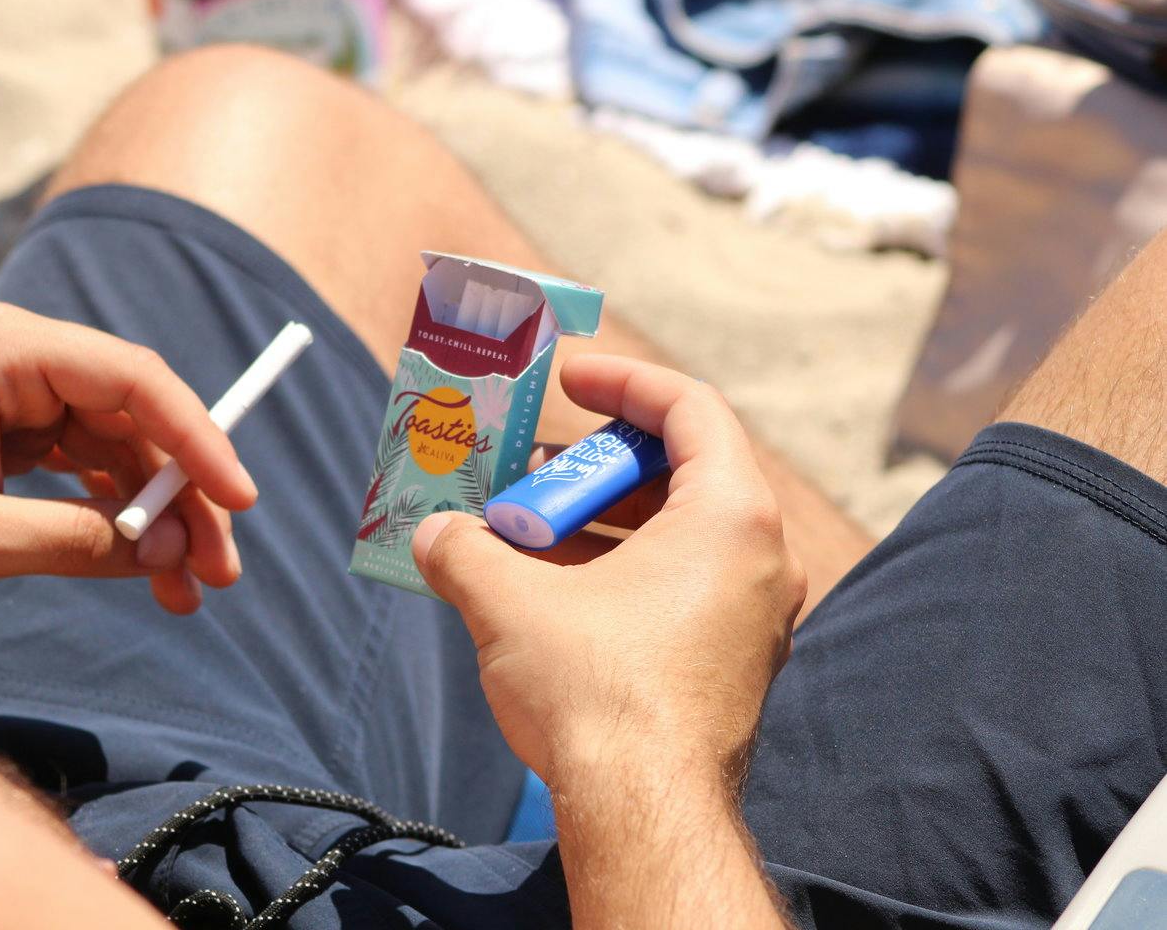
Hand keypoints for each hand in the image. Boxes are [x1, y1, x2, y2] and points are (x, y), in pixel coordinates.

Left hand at [0, 303, 255, 614]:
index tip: (241, 498)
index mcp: (2, 354)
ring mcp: (16, 395)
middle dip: (184, 495)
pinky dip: (119, 518)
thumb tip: (166, 550)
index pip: (133, 381)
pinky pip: (90, 469)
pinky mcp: (12, 432)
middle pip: (139, 417)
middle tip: (220, 569)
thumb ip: (74, 541)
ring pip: (123, 449)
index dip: (199, 438)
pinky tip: (144, 569)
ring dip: (158, 517)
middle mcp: (18, 359)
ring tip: (189, 588)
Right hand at [410, 355, 805, 791]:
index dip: (622, 380)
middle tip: (528, 468)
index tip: (568, 377)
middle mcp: (760, 558)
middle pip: (680, 470)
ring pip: (677, 533)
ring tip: (525, 529)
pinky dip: (620, 570)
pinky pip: (679, 586)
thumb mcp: (509, 601)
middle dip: (592, 463)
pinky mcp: (733, 662)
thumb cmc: (596, 693)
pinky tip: (550, 589)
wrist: (643, 815)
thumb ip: (464, 549)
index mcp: (732, 516)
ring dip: (599, 521)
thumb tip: (433, 534)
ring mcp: (752, 615)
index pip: (689, 407)